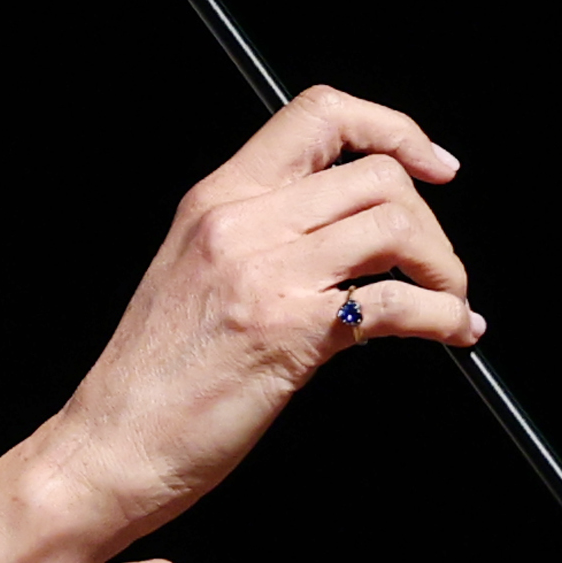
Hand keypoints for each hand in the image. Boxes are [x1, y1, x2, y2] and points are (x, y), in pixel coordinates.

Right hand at [41, 87, 476, 545]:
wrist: (109, 447)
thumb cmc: (149, 379)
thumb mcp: (194, 275)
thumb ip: (259, 239)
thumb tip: (342, 234)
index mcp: (215, 200)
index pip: (318, 115)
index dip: (392, 129)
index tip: (431, 164)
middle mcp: (240, 223)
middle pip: (376, 175)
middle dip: (431, 221)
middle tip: (439, 269)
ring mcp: (265, 275)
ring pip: (396, 226)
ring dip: (444, 268)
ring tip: (449, 303)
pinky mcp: (289, 333)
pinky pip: (396, 302)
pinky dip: (443, 317)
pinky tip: (452, 334)